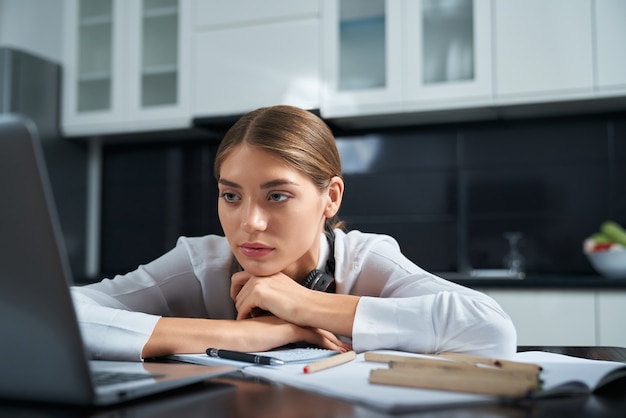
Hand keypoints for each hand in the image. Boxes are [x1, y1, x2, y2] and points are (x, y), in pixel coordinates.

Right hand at [142, 315, 350, 357]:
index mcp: (284, 317)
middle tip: (346, 344)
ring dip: (332, 340)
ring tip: (345, 349)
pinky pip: (313, 337)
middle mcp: (290, 317)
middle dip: (331, 333)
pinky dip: (326, 344)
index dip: (321, 328)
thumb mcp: (261, 330)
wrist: (236, 336)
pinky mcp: (291, 330)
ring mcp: (292, 322)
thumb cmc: (244, 335)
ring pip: (318, 329)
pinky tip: (336, 350)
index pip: (307, 321)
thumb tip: (277, 336)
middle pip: (316, 323)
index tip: (335, 337)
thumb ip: (271, 328)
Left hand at [231, 270, 307, 322]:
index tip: (240, 299)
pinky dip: (243, 315)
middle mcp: (262, 274)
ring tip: (253, 316)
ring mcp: (259, 282)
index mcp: (267, 271)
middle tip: (243, 309)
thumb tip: (253, 297)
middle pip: (236, 286)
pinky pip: (242, 307)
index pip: (240, 276)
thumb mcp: (281, 287)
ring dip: (243, 309)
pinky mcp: (258, 293)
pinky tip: (250, 320)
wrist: (309, 307)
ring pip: (239, 299)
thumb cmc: (300, 302)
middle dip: (238, 299)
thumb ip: (267, 286)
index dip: (237, 289)